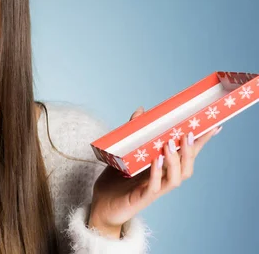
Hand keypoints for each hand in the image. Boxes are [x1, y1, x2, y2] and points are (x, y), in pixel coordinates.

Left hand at [88, 107, 218, 236]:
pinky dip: (157, 173)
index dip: (200, 142)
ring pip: (175, 178)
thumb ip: (134, 133)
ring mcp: (154, 189)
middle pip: (186, 167)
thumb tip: (142, 111)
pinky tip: (156, 161)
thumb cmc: (116, 179)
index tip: (213, 126)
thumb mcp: (124, 152)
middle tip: (188, 133)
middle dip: (190, 150)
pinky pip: (155, 187)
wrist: (101, 204)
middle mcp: (163, 179)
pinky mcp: (142, 198)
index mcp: (162, 168)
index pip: (186, 154)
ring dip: (175, 161)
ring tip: (170, 144)